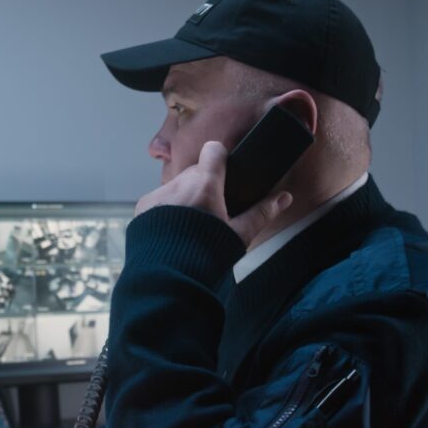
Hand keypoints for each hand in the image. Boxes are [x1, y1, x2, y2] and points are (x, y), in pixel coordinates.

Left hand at [135, 141, 292, 247]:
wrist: (167, 277)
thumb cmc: (206, 255)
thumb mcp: (239, 235)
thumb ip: (262, 213)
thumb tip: (284, 198)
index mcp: (205, 183)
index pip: (214, 150)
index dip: (221, 157)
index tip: (225, 171)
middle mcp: (179, 183)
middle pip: (196, 172)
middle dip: (205, 186)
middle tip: (212, 212)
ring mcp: (158, 194)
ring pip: (177, 186)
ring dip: (185, 198)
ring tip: (191, 226)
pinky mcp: (142, 207)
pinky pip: (159, 200)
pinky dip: (166, 210)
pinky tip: (173, 231)